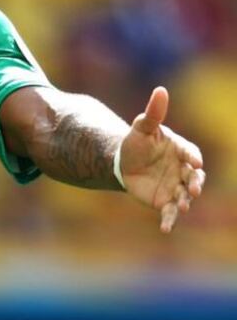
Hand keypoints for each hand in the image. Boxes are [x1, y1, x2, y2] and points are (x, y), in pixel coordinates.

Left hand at [120, 87, 205, 232]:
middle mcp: (183, 170)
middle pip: (194, 178)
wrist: (124, 162)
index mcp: (181, 150)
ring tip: (183, 207)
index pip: (191, 154)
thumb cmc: (137, 142)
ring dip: (185, 202)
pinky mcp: (165, 201)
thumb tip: (161, 90)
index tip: (194, 162)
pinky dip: (169, 221)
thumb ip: (154, 112)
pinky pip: (170, 212)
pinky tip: (166, 229)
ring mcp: (176, 186)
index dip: (193, 158)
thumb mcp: (142, 126)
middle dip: (196, 183)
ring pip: (185, 196)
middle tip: (195, 187)